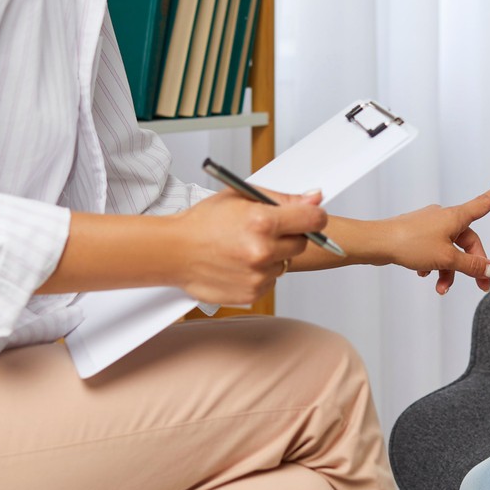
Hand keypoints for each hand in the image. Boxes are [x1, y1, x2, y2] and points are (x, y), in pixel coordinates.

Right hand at [173, 187, 325, 305]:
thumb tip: (315, 198)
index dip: (314, 216)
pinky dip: (261, 273)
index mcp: (262, 221)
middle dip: (290, 235)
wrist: (174, 251)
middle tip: (265, 230)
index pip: (314, 220)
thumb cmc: (204, 222)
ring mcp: (258, 274)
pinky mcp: (253, 293)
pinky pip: (271, 281)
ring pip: (285, 263)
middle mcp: (263, 250)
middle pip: (302, 243)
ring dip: (273, 256)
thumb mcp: (241, 196)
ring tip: (245, 247)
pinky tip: (240, 263)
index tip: (309, 216)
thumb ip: (283, 198)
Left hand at [388, 174, 489, 294]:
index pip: (483, 204)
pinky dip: (434, 264)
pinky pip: (434, 250)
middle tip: (480, 286)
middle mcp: (444, 218)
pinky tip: (424, 275)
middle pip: (468, 241)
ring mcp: (430, 225)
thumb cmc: (410, 244)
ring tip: (441, 288)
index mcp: (455, 217)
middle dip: (472, 265)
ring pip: (449, 250)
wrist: (377, 243)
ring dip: (449, 270)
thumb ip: (471, 266)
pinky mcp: (417, 234)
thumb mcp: (446, 259)